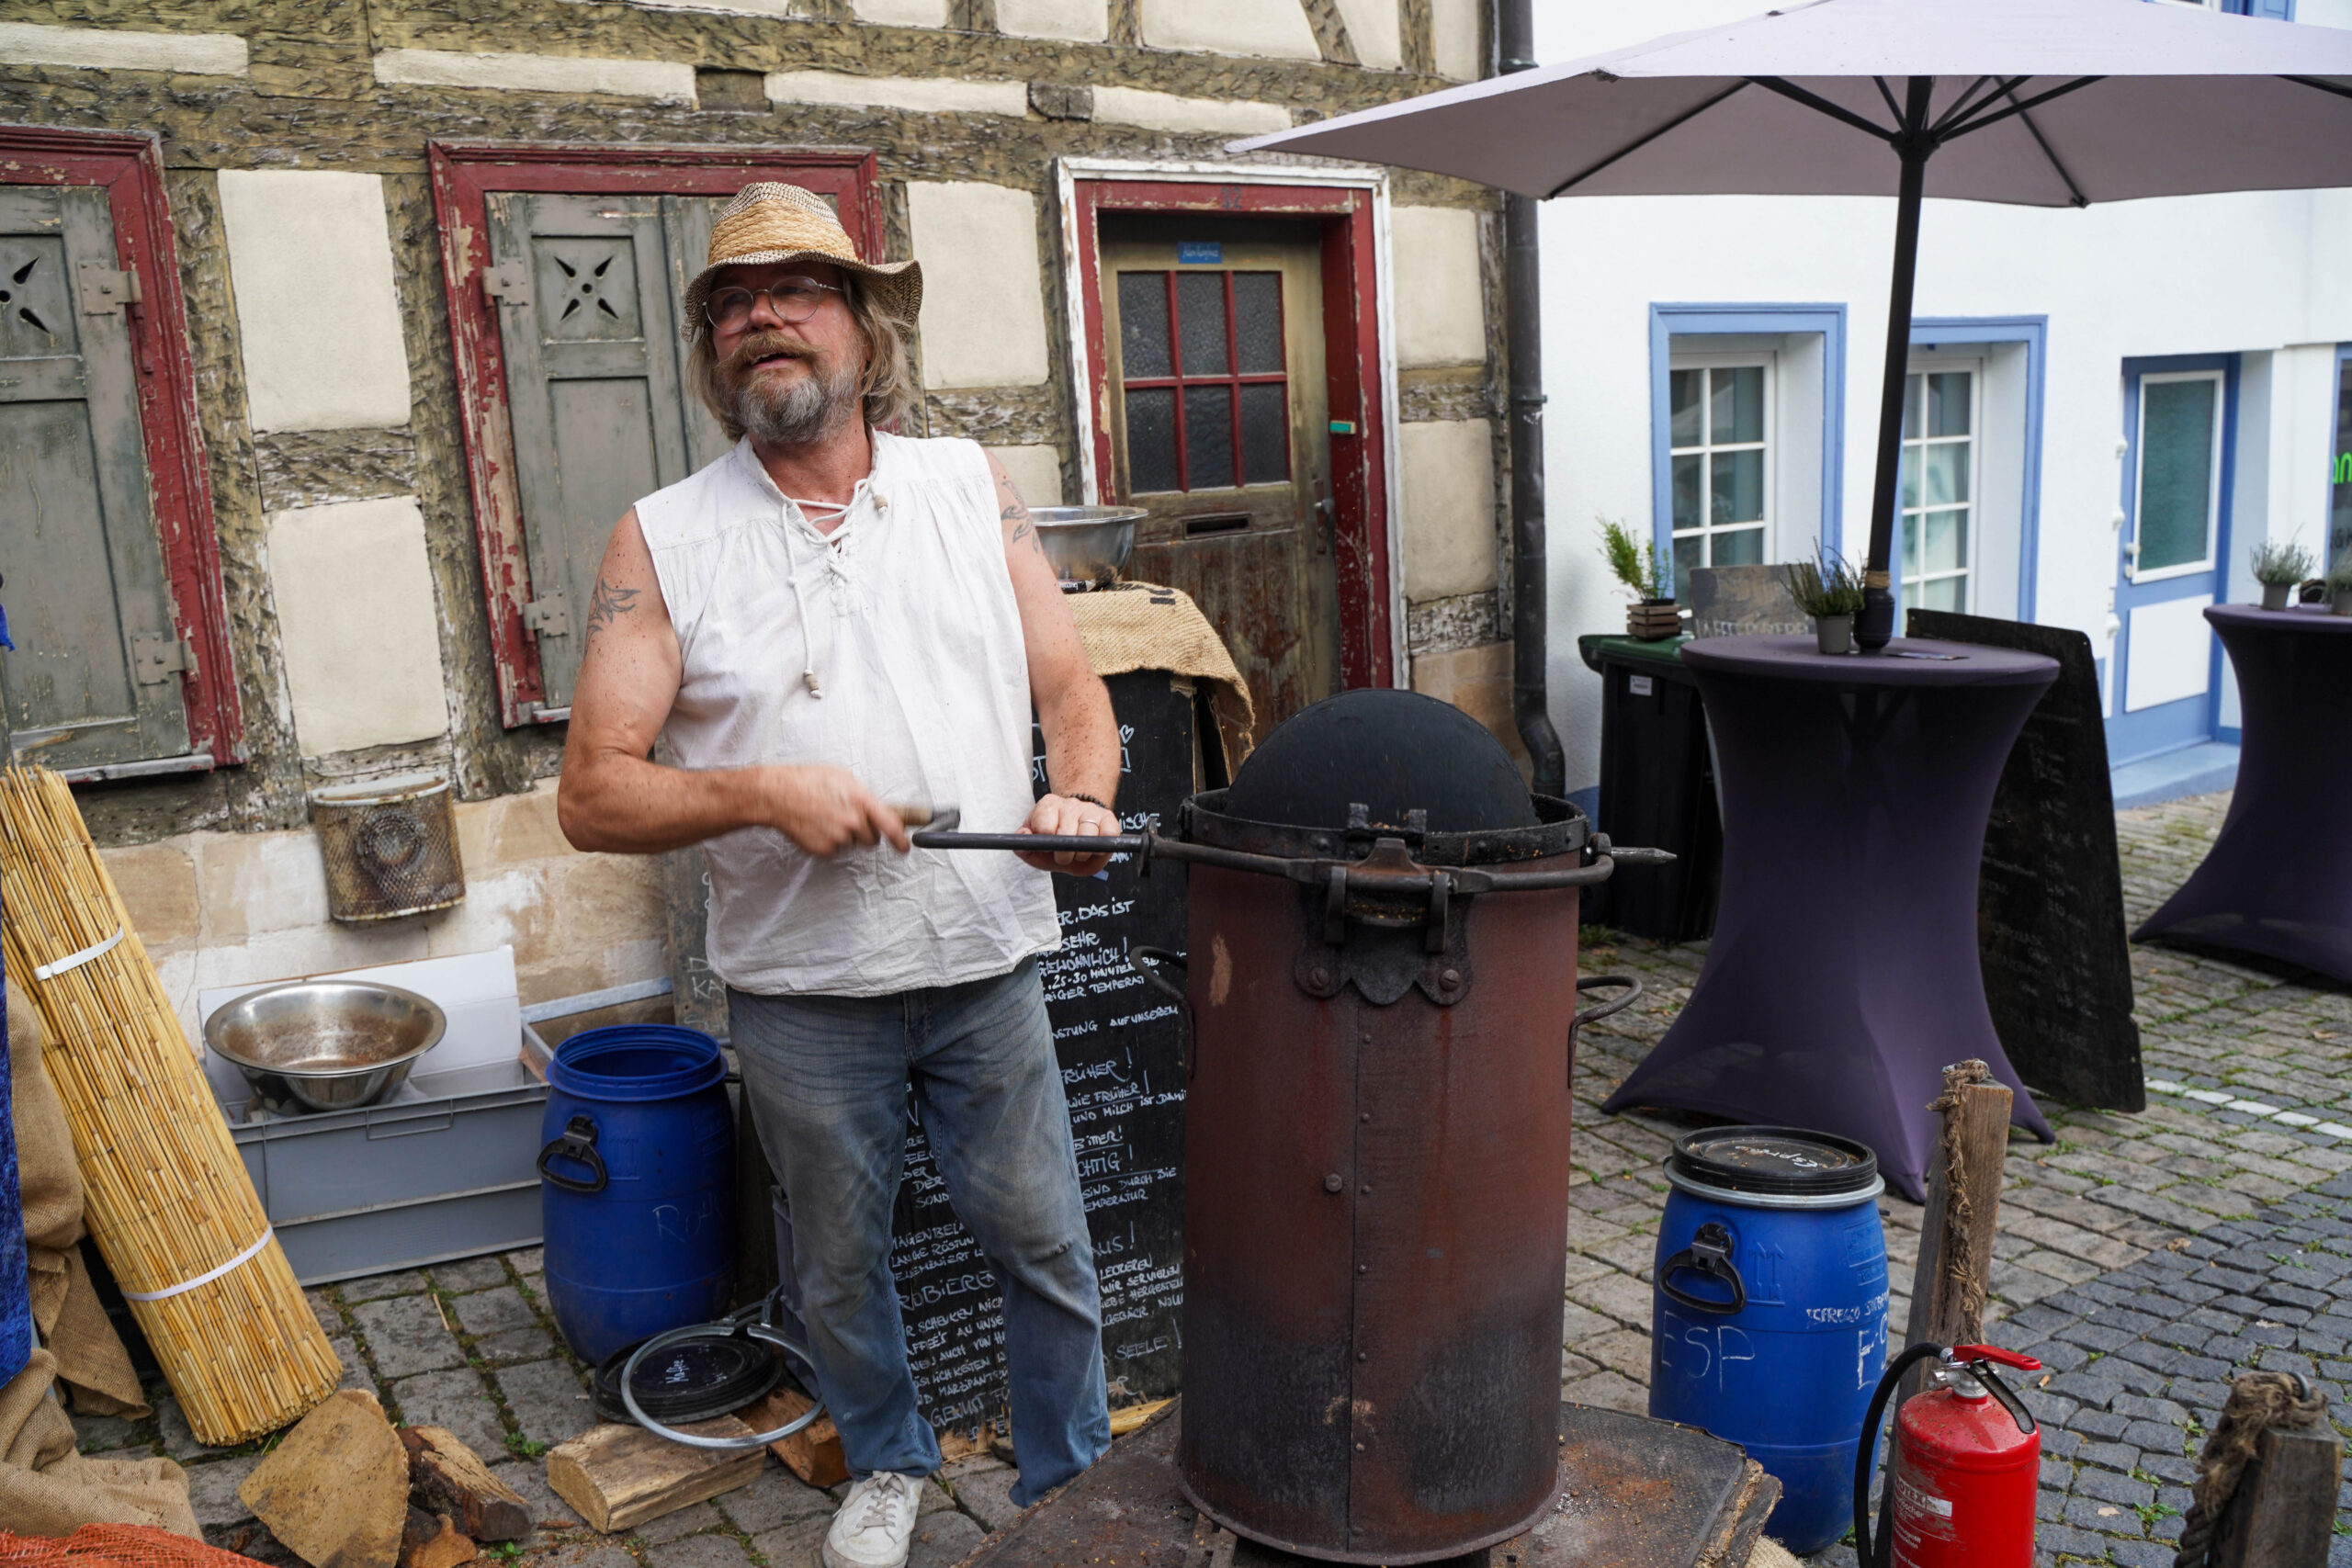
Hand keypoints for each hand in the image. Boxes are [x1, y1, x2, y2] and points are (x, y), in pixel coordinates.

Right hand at [761, 765, 909, 856]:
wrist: (777, 795)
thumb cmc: (807, 781)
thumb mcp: (842, 777)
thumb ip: (863, 795)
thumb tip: (877, 807)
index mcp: (861, 800)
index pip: (891, 824)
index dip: (900, 838)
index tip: (905, 846)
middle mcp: (852, 821)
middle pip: (872, 838)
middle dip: (865, 832)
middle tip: (846, 818)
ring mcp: (838, 837)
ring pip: (852, 844)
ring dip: (845, 835)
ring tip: (826, 817)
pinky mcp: (824, 850)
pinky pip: (835, 850)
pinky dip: (829, 842)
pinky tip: (817, 826)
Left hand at [1015, 793, 1116, 876]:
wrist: (1076, 842)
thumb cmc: (1053, 844)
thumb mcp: (1033, 848)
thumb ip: (1022, 844)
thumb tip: (1025, 835)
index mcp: (1048, 806)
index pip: (1045, 826)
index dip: (1047, 843)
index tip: (1048, 848)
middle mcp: (1069, 804)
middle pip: (1067, 833)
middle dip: (1065, 854)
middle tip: (1064, 857)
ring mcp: (1090, 809)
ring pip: (1088, 833)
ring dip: (1083, 853)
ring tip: (1079, 854)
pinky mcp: (1108, 818)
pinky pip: (1109, 833)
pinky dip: (1103, 847)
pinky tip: (1095, 848)